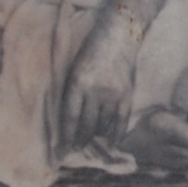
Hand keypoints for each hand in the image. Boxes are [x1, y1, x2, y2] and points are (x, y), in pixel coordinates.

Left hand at [60, 11, 140, 151]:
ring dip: (95, 138)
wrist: (121, 33)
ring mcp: (114, 93)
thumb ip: (74, 94)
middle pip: (86, 125)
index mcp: (77, 82)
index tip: (60, 152)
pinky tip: (111, 144)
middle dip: (79, 142)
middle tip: (73, 153)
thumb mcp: (76, 69)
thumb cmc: (92, 50)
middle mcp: (96, 90)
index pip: (69, 118)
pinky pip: (121, 121)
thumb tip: (72, 123)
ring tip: (90, 147)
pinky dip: (116, 135)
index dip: (64, 137)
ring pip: (103, 125)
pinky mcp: (127, 94)